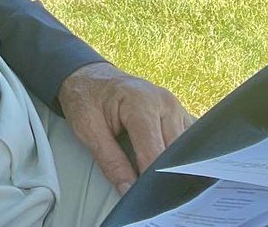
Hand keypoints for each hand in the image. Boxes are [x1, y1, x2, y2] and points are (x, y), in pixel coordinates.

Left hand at [57, 62, 194, 193]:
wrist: (89, 76)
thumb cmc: (86, 97)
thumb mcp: (87, 128)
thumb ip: (110, 161)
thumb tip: (130, 191)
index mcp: (140, 101)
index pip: (155, 150)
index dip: (151, 177)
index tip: (146, 197)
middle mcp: (165, 102)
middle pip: (175, 152)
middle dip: (165, 175)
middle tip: (150, 194)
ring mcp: (176, 108)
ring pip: (187, 151)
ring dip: (174, 167)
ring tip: (158, 182)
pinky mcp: (180, 116)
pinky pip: (188, 143)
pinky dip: (180, 158)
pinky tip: (168, 169)